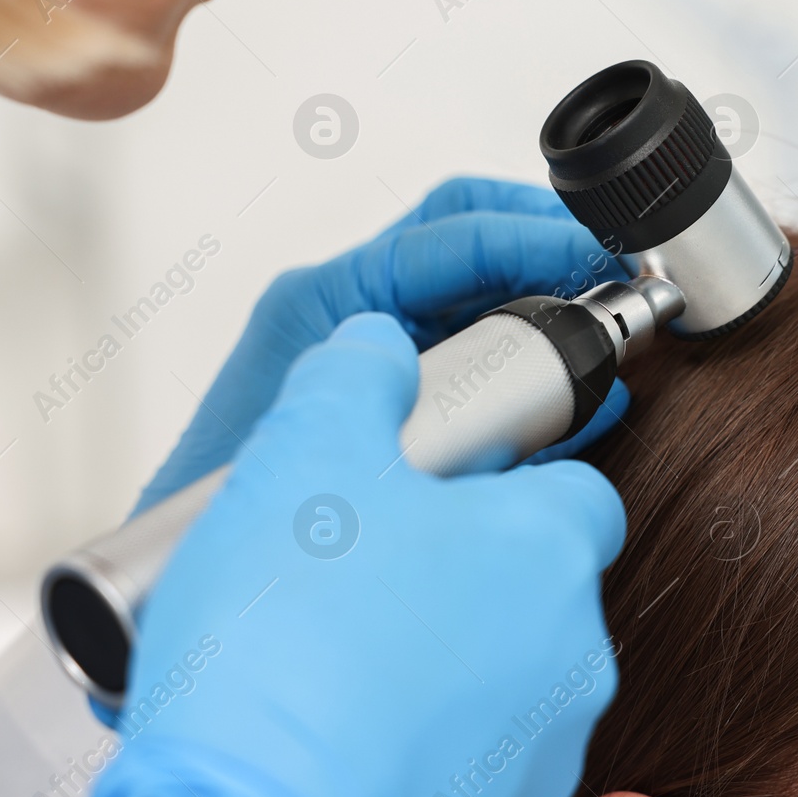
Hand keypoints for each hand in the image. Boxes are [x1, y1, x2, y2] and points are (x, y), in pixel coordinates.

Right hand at [83, 314, 625, 796]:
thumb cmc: (283, 656)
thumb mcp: (303, 458)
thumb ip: (355, 378)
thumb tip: (382, 345)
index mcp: (544, 550)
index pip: (575, 490)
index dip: (507, 480)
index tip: (442, 490)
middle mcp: (571, 654)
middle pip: (536, 585)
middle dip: (463, 574)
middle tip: (366, 576)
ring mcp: (543, 752)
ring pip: (506, 676)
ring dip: (441, 660)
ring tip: (337, 664)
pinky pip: (472, 760)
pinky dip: (422, 745)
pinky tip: (341, 739)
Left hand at [135, 177, 627, 511]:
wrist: (179, 566)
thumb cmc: (226, 500)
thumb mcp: (349, 447)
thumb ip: (464, 425)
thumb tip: (582, 402)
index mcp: (328, 299)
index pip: (451, 234)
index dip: (537, 237)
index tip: (605, 256)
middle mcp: (349, 307)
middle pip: (466, 230)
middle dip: (547, 237)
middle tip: (618, 267)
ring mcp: (368, 341)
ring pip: (474, 281)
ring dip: (543, 291)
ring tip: (607, 322)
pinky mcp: (386, 386)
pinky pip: (470, 344)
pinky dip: (527, 356)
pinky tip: (574, 394)